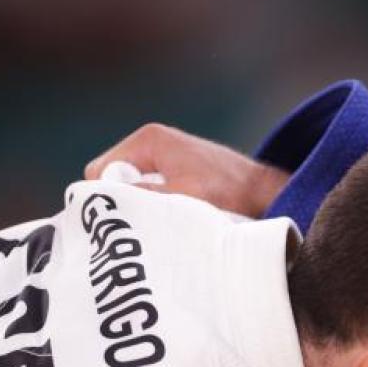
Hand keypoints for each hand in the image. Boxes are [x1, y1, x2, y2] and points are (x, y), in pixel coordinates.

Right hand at [84, 123, 287, 216]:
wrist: (268, 194)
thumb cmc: (231, 192)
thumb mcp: (183, 198)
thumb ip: (143, 197)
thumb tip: (105, 204)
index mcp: (148, 140)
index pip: (99, 170)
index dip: (105, 198)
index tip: (123, 221)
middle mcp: (152, 143)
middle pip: (113, 179)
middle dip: (122, 203)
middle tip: (141, 226)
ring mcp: (164, 156)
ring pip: (131, 188)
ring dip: (141, 207)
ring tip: (160, 224)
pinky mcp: (176, 170)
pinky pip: (149, 190)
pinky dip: (155, 206)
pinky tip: (170, 220)